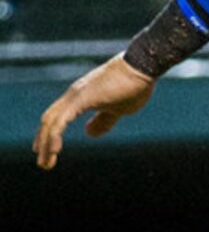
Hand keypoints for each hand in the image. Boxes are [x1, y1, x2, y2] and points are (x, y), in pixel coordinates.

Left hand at [33, 54, 155, 169]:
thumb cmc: (134, 86)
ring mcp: (75, 96)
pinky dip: (54, 136)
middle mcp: (73, 95)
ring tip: (46, 163)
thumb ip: (102, 121)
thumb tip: (88, 133)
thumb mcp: (118, 110)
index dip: (50, 134)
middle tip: (43, 162)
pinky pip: (61, 121)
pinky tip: (54, 150)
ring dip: (46, 144)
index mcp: (81, 97)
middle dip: (43, 142)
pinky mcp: (81, 99)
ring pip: (51, 122)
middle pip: (50, 120)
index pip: (57, 117)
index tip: (47, 151)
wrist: (141, 68)